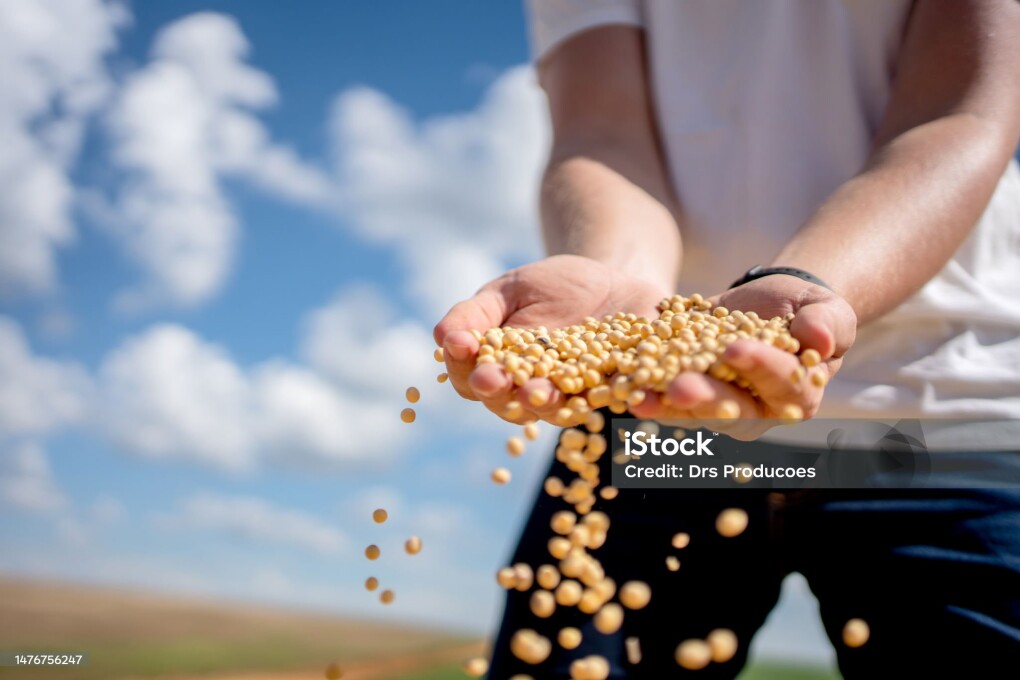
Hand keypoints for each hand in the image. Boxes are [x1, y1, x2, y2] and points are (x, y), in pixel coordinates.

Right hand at [433, 254, 668, 423]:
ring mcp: (573, 394)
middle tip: (494, 380)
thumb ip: (474, 315)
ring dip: (545, 402)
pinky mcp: (613, 388)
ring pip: (555, 408)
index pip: (470, 379)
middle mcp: (532, 391)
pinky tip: (601, 386)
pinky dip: (605, 395)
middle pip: (508, 403)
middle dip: (500, 392)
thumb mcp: (507, 292)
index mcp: (499, 371)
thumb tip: (442, 338)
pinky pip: (608, 396)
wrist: (611, 279)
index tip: (458, 347)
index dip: (462, 366)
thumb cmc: (551, 287)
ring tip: (537, 392)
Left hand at [630, 275, 856, 435]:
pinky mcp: (682, 390)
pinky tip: (618, 384)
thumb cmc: (806, 311)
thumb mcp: (825, 308)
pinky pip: (660, 395)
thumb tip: (820, 339)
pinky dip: (639, 390)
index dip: (759, 367)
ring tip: (638, 398)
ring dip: (662, 405)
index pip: (779, 383)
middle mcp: (754, 410)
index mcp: (795, 395)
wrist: (767, 304)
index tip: (737, 347)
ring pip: (688, 410)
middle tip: (681, 387)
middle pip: (729, 408)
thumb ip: (828, 323)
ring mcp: (715, 404)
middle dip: (704, 397)